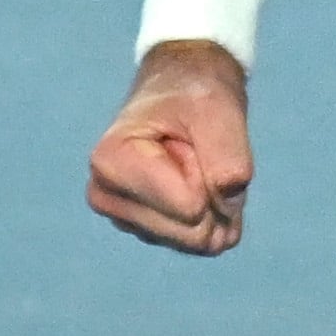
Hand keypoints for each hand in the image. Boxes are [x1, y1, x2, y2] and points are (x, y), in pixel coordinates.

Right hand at [88, 42, 253, 254]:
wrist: (183, 93)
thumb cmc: (192, 96)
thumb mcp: (217, 111)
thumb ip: (227, 159)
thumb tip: (225, 216)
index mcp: (110, 164)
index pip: (190, 206)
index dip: (205, 171)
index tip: (185, 139)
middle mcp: (108, 199)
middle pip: (193, 232)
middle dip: (212, 192)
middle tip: (193, 152)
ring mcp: (128, 221)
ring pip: (200, 241)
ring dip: (216, 202)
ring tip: (194, 163)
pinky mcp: (150, 232)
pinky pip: (204, 243)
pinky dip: (216, 214)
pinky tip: (199, 182)